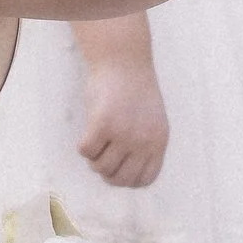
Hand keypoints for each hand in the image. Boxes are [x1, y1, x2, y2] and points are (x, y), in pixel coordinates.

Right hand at [78, 56, 171, 188]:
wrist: (123, 62)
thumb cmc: (134, 91)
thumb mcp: (152, 121)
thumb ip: (144, 146)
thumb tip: (121, 176)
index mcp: (159, 141)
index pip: (144, 180)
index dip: (127, 180)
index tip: (117, 169)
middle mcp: (144, 141)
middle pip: (120, 179)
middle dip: (107, 173)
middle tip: (100, 158)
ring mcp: (123, 133)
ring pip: (101, 167)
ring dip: (94, 159)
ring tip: (96, 141)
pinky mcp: (102, 124)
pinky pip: (86, 151)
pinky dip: (83, 146)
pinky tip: (87, 133)